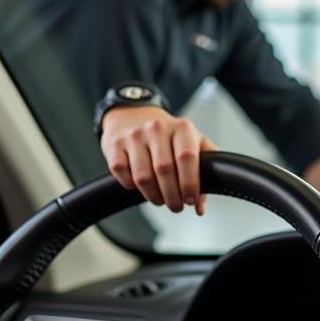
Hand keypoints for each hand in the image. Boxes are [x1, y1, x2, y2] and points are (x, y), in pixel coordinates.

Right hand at [100, 106, 215, 213]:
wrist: (133, 114)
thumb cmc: (166, 135)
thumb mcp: (192, 143)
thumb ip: (204, 171)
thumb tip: (199, 206)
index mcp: (181, 127)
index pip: (187, 157)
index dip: (190, 183)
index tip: (190, 199)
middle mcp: (157, 128)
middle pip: (164, 170)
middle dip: (172, 196)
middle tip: (176, 205)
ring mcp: (134, 135)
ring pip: (143, 177)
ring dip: (153, 196)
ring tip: (159, 199)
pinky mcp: (114, 144)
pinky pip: (122, 172)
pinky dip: (130, 185)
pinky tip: (138, 185)